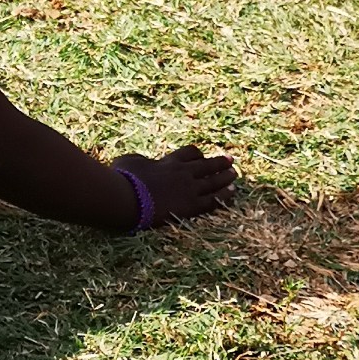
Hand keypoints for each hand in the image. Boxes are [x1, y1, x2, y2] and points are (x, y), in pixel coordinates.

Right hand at [113, 147, 236, 225]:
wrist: (129, 198)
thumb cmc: (124, 178)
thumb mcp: (129, 161)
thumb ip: (140, 159)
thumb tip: (140, 160)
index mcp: (169, 161)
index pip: (189, 153)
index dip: (198, 154)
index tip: (201, 155)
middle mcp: (183, 172)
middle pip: (206, 165)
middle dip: (219, 162)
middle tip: (230, 160)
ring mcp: (189, 189)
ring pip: (214, 180)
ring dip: (226, 177)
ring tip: (235, 174)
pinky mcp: (191, 206)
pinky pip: (214, 199)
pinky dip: (224, 195)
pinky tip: (232, 192)